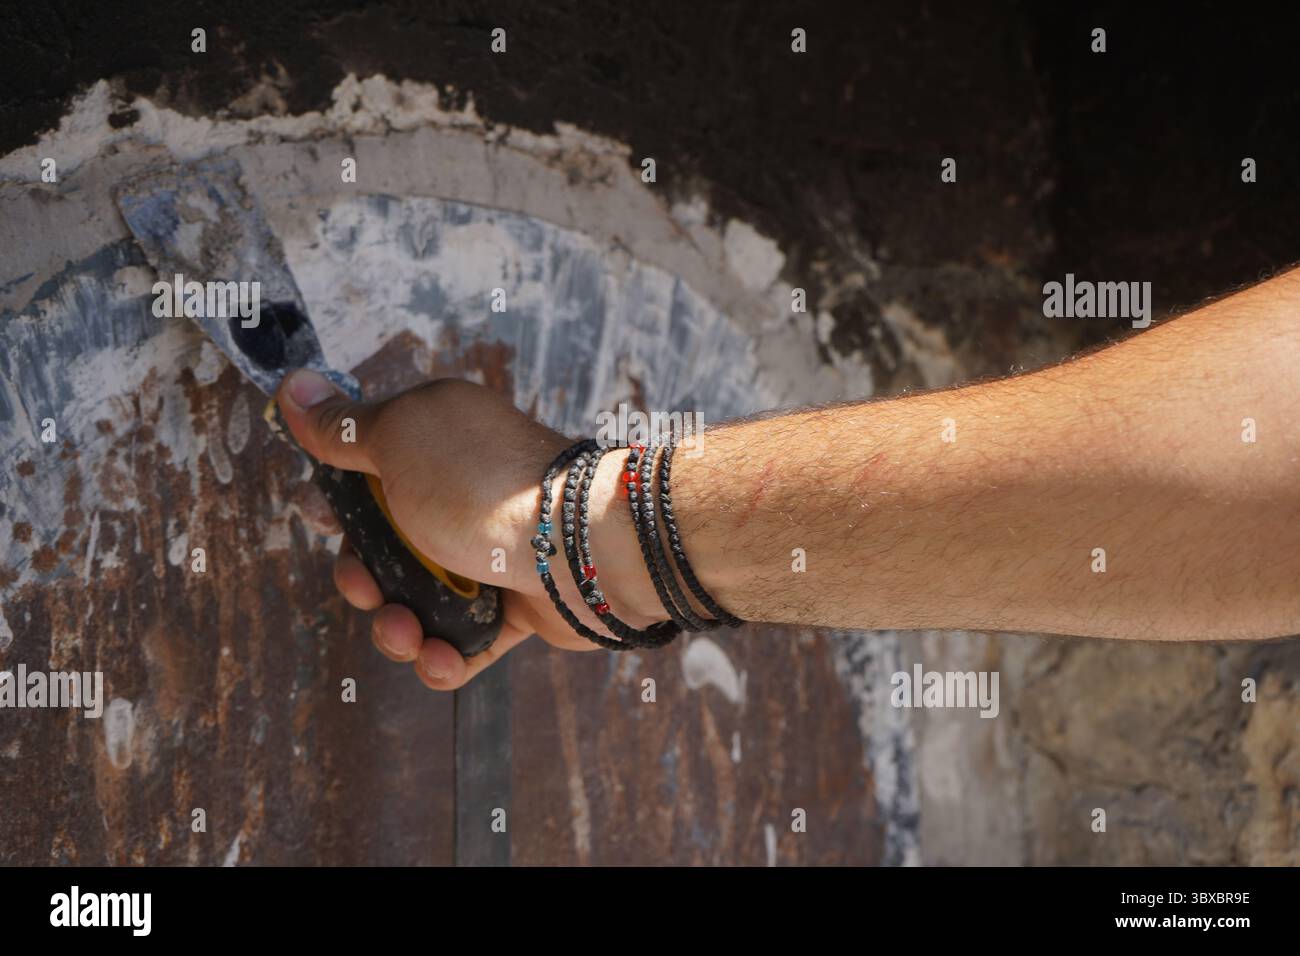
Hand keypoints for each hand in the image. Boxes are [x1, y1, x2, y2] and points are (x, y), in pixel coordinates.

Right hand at [276, 369, 664, 689]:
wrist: (577, 547)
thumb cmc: (481, 487)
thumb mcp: (398, 440)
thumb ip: (344, 427)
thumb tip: (292, 386)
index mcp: (438, 446)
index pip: (370, 477)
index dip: (340, 508)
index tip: (326, 523)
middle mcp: (464, 496)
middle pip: (386, 550)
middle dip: (363, 580)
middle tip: (369, 590)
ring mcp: (491, 552)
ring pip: (420, 603)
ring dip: (399, 629)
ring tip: (410, 634)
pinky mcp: (518, 605)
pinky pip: (465, 642)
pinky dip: (445, 657)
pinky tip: (441, 659)